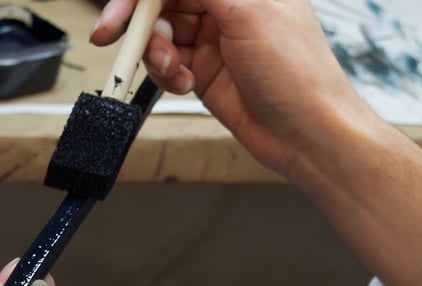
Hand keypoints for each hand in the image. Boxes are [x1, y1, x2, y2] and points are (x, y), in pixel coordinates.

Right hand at [92, 0, 375, 181]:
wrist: (307, 135)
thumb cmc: (300, 73)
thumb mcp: (248, 11)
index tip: (123, 10)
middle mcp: (228, 6)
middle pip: (164, 1)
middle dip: (139, 20)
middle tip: (114, 37)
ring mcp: (215, 39)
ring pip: (160, 33)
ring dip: (155, 51)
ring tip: (174, 69)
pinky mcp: (205, 72)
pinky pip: (167, 64)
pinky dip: (166, 74)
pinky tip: (185, 83)